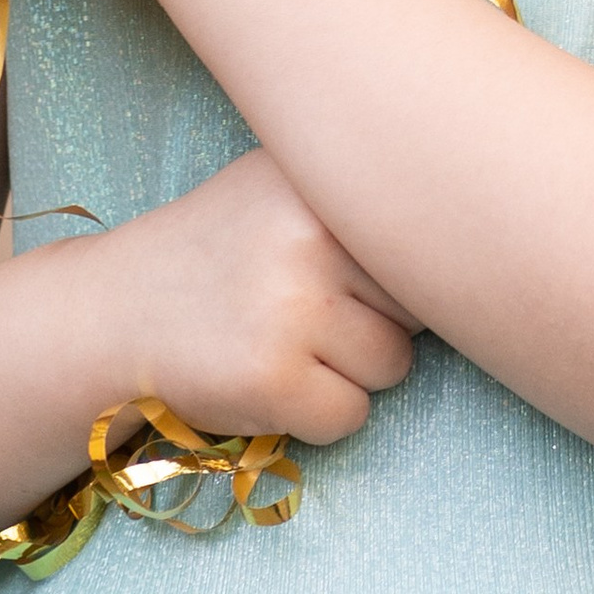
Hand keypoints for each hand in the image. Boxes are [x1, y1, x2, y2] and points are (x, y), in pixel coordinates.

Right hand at [100, 150, 416, 448]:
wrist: (111, 314)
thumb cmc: (217, 254)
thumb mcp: (279, 188)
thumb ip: (361, 192)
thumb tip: (481, 218)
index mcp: (315, 178)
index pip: (424, 239)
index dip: (394, 270)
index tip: (353, 274)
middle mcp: (306, 232)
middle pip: (419, 305)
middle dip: (377, 321)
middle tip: (304, 309)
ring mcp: (289, 307)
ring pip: (392, 365)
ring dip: (348, 371)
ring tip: (281, 341)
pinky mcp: (273, 378)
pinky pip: (350, 416)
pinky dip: (315, 415)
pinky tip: (266, 379)